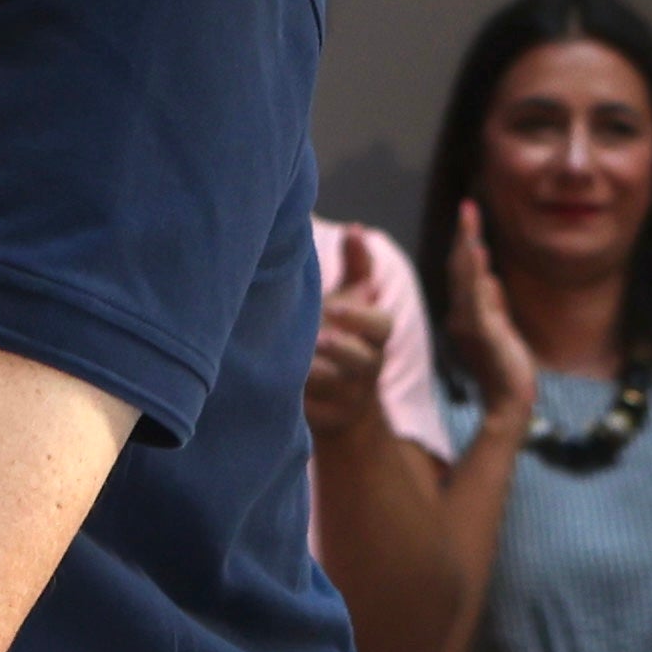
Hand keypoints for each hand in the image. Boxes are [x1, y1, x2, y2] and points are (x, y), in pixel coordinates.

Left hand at [303, 227, 397, 442]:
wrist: (343, 404)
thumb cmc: (344, 337)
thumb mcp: (352, 303)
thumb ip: (357, 267)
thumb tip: (355, 228)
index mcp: (375, 339)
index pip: (381, 327)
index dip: (360, 318)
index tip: (334, 308)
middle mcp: (366, 370)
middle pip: (362, 361)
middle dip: (341, 350)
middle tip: (316, 339)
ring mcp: (347, 399)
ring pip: (333, 389)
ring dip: (312, 376)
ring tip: (290, 364)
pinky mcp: (326, 422)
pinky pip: (309, 414)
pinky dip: (292, 402)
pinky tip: (270, 385)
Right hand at [439, 198, 537, 414]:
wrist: (511, 402)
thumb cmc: (505, 369)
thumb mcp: (500, 329)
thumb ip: (493, 304)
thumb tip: (490, 279)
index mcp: (465, 313)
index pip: (463, 272)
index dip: (465, 242)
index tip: (470, 213)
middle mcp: (461, 315)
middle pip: (460, 268)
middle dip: (464, 235)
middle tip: (468, 205)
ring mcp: (470, 324)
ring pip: (466, 279)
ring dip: (467, 246)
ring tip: (470, 218)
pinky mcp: (484, 334)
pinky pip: (477, 298)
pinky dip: (475, 274)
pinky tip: (478, 252)